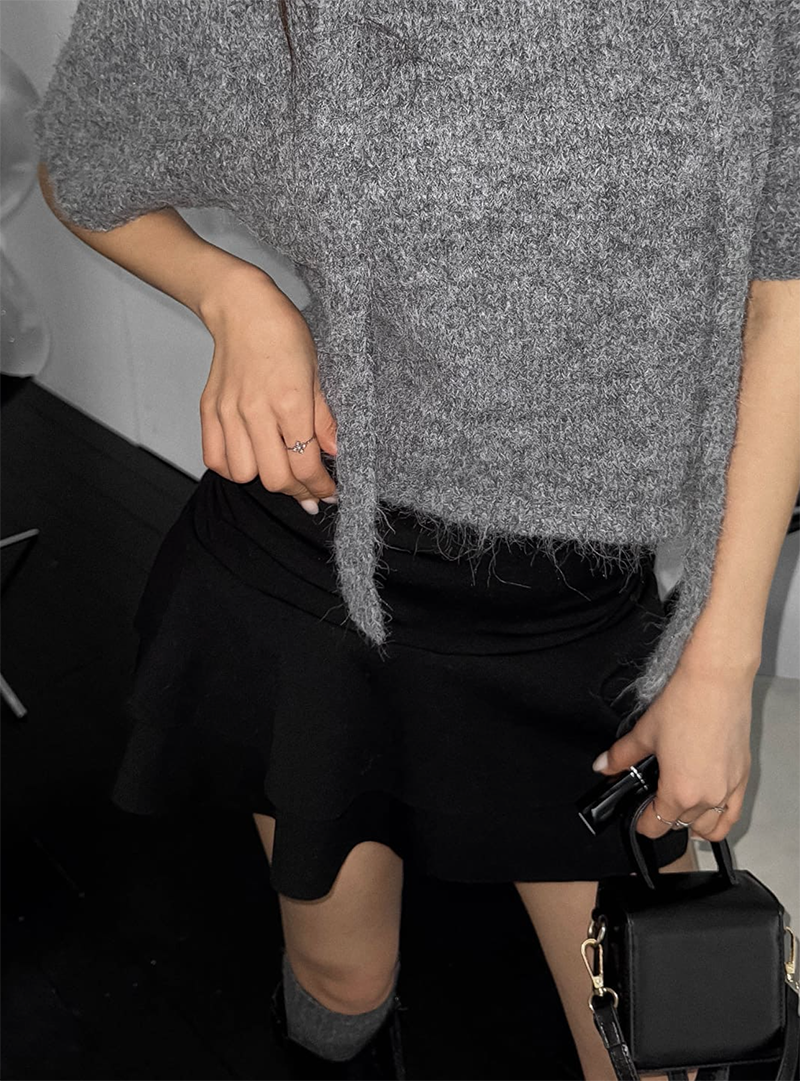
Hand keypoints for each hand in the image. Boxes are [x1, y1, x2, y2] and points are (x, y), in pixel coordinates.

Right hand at [197, 267, 337, 513]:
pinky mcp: (209, 411)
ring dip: (265, 479)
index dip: (320, 487)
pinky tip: (251, 460)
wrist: (242, 308)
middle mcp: (255, 412)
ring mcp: (228, 412)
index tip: (329, 493)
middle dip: (298, 492)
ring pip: (244, 474)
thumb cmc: (284, 334)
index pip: (305, 464)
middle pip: (275, 478)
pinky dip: (232, 468)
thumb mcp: (319, 373)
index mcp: (289, 402)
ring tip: (281, 471)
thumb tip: (336, 452)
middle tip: (311, 491)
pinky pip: (214, 458)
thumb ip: (325, 418)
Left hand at [591, 659, 753, 842]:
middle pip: (682, 825)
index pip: (657, 826)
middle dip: (665, 817)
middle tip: (654, 800)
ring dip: (694, 824)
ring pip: (710, 827)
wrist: (716, 681)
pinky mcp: (743, 776)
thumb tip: (604, 765)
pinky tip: (709, 808)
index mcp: (681, 792)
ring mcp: (729, 789)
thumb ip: (621, 756)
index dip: (642, 823)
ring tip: (680, 808)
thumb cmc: (686, 703)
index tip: (638, 816)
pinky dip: (720, 818)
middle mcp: (708, 796)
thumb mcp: (644, 733)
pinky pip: (733, 814)